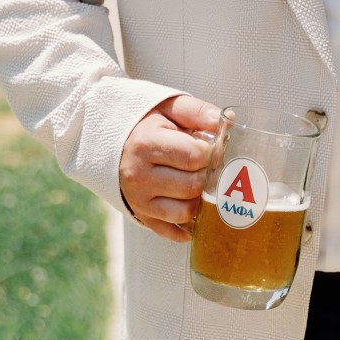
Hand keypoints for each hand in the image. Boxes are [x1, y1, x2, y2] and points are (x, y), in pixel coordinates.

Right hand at [119, 93, 224, 240]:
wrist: (110, 144)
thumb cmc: (146, 125)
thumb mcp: (169, 107)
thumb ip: (199, 112)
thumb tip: (228, 121)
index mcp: (146, 145)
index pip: (194, 156)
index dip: (211, 153)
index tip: (210, 148)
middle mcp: (139, 176)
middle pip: (192, 186)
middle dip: (206, 176)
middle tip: (206, 166)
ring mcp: (139, 200)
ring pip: (185, 212)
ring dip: (199, 200)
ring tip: (198, 184)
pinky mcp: (141, 216)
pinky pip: (172, 231)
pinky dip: (188, 226)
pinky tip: (193, 210)